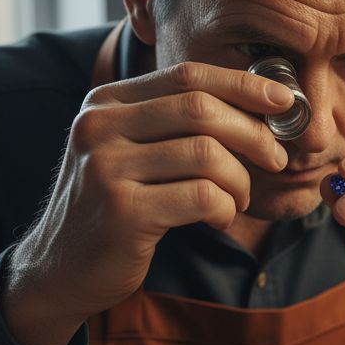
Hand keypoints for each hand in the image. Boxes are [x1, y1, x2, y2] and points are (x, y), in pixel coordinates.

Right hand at [2, 61, 293, 344]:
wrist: (60, 270)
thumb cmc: (114, 208)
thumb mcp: (132, 152)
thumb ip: (175, 124)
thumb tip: (259, 104)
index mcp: (107, 102)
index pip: (187, 75)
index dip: (243, 84)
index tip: (285, 101)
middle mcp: (100, 126)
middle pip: (202, 108)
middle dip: (254, 133)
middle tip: (276, 159)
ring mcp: (107, 168)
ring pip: (208, 154)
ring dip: (240, 180)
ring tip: (238, 199)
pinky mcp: (123, 212)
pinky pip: (203, 197)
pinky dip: (226, 208)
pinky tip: (219, 219)